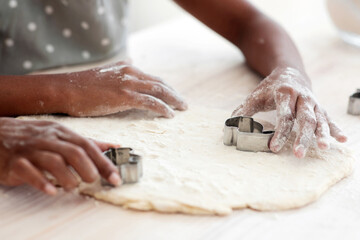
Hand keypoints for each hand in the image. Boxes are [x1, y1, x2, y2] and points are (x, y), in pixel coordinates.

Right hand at [0, 118, 120, 194]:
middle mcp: (48, 139)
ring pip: (54, 161)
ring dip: (68, 177)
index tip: (116, 178)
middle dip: (88, 169)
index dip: (104, 163)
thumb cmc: (33, 137)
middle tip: (92, 181)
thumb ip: (87, 142)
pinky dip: (41, 182)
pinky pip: (28, 171)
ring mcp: (31, 150)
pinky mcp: (14, 162)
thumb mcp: (61, 134)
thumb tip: (114, 146)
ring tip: (72, 186)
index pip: (88, 146)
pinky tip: (51, 191)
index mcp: (62, 133)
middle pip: (74, 153)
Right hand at [64, 61, 186, 116]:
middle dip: (173, 93)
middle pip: (160, 83)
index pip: (153, 78)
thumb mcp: (105, 73)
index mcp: (127, 67)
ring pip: (159, 91)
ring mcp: (129, 84)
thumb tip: (130, 62)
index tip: (173, 96)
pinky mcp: (125, 96)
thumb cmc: (82, 85)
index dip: (165, 88)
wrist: (66, 89)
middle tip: (183, 103)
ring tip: (182, 108)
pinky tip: (170, 114)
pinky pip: (151, 102)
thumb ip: (120, 70)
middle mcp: (131, 73)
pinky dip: (163, 108)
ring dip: (173, 100)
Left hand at [232, 67, 346, 157]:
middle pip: (304, 119)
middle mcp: (302, 97)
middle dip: (302, 137)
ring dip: (321, 134)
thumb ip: (243, 111)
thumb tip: (229, 126)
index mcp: (284, 93)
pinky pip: (328, 118)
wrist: (289, 72)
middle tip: (299, 154)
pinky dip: (335, 129)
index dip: (280, 133)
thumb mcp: (255, 96)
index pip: (284, 116)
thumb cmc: (270, 87)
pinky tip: (341, 140)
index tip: (274, 148)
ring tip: (323, 148)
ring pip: (319, 119)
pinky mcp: (319, 107)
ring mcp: (312, 102)